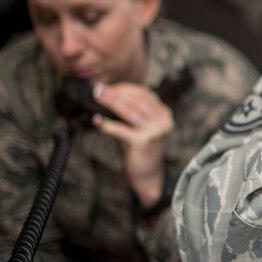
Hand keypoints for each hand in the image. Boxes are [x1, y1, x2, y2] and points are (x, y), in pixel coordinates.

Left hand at [92, 82, 174, 209]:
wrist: (149, 174)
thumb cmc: (141, 149)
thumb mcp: (140, 126)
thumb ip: (131, 111)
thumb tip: (108, 95)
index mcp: (164, 113)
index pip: (144, 93)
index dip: (125, 88)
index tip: (109, 86)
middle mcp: (163, 120)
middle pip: (136, 100)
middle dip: (115, 93)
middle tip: (98, 90)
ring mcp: (155, 131)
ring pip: (130, 111)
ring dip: (111, 103)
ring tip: (98, 98)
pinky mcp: (144, 142)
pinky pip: (122, 130)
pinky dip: (108, 124)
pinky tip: (97, 120)